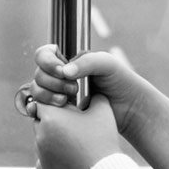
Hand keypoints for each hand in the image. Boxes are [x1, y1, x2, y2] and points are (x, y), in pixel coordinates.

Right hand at [29, 44, 147, 142]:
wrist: (130, 107)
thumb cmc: (121, 80)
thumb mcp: (106, 64)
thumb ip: (86, 63)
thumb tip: (64, 72)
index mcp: (69, 61)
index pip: (43, 55)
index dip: (47, 62)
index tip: (62, 71)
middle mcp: (60, 77)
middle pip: (39, 74)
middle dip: (52, 81)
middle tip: (73, 89)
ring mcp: (59, 95)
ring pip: (37, 91)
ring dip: (47, 95)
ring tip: (67, 101)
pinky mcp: (60, 113)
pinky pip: (40, 109)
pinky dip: (40, 108)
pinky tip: (53, 110)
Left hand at [34, 93, 121, 168]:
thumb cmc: (103, 142)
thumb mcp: (102, 111)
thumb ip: (94, 96)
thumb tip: (91, 93)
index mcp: (51, 117)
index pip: (42, 102)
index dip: (55, 104)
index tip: (66, 107)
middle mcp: (40, 135)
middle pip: (40, 121)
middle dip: (53, 121)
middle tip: (72, 125)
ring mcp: (41, 155)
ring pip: (42, 140)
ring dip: (53, 139)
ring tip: (74, 143)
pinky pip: (44, 160)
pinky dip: (53, 158)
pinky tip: (69, 158)